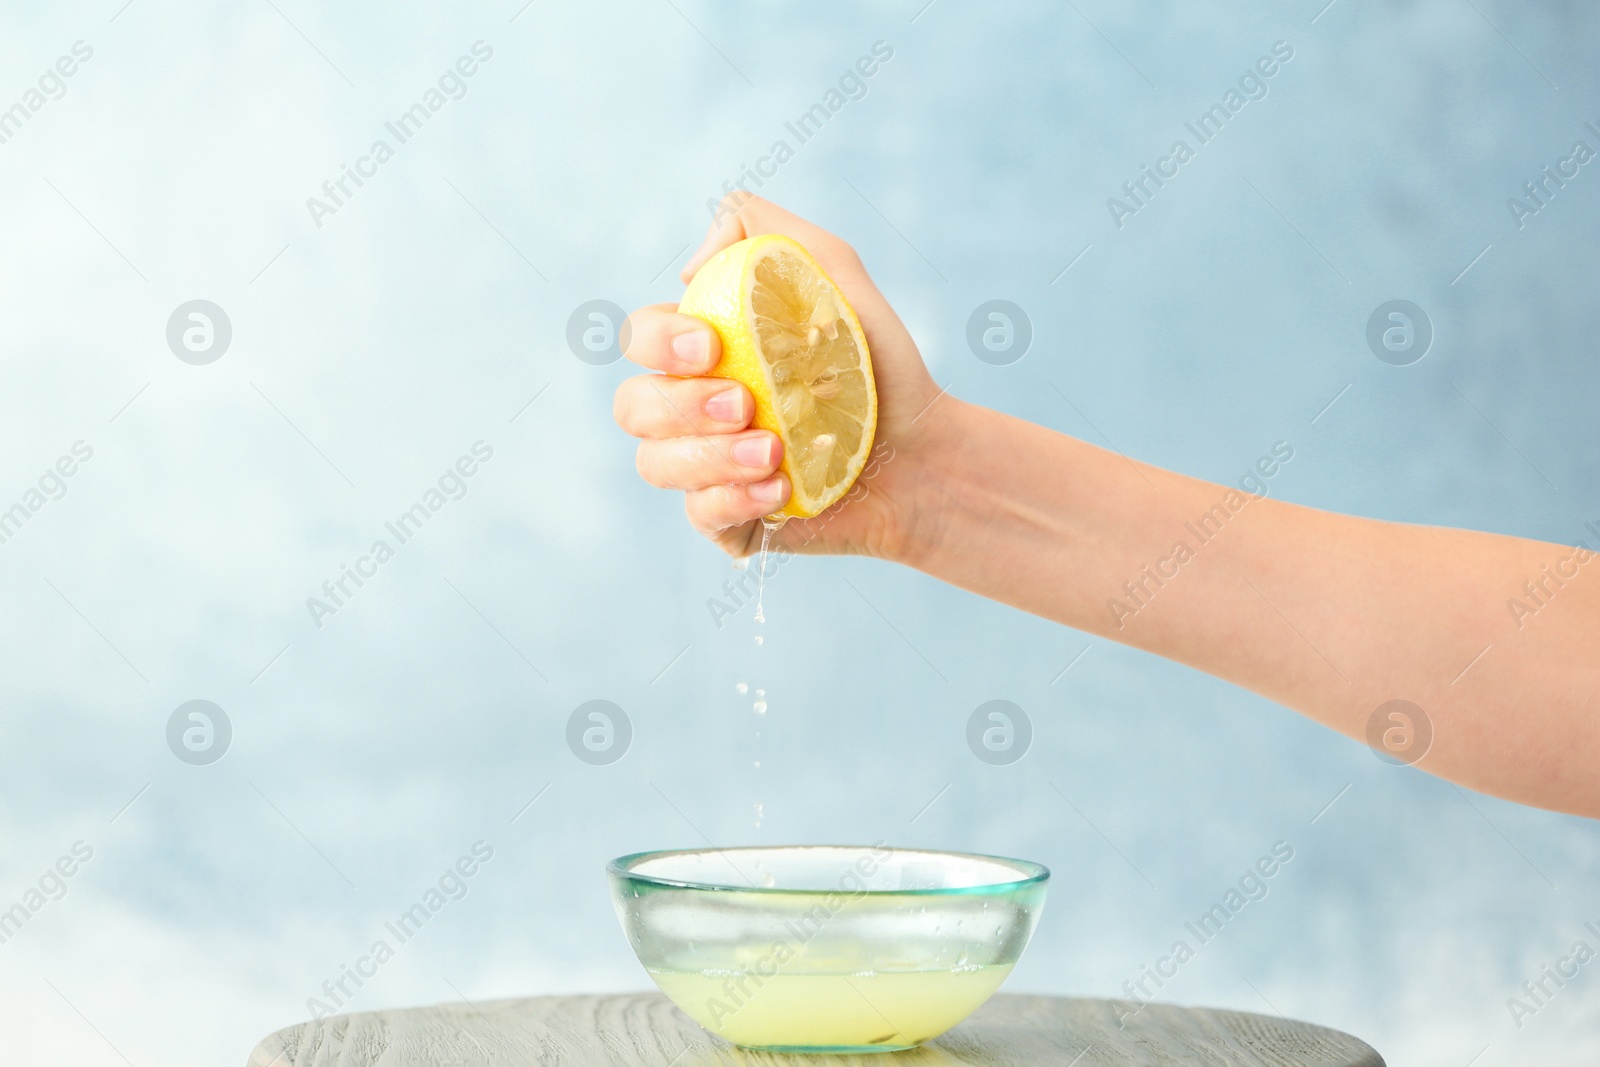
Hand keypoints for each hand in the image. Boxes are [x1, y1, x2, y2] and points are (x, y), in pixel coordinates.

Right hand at [613, 195, 946, 559]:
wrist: (924, 451)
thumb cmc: (876, 365)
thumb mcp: (832, 273)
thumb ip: (762, 232)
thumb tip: (687, 267)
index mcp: (701, 352)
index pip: (640, 339)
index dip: (657, 342)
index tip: (711, 345)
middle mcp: (690, 410)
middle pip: (632, 407)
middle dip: (680, 405)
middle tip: (745, 403)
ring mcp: (704, 469)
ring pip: (655, 464)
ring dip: (710, 456)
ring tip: (774, 450)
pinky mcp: (729, 521)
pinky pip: (697, 515)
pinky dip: (734, 499)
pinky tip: (780, 489)